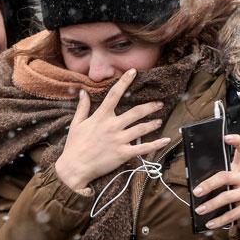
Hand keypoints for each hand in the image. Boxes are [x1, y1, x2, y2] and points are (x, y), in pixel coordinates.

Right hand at [55, 69, 170, 190]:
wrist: (74, 168)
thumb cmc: (74, 146)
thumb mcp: (76, 124)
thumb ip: (82, 107)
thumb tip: (83, 92)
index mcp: (100, 117)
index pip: (114, 94)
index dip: (124, 82)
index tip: (133, 72)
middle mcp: (112, 126)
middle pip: (135, 112)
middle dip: (149, 106)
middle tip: (159, 103)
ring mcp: (118, 140)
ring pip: (141, 128)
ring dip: (153, 123)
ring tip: (159, 120)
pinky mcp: (122, 154)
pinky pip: (143, 148)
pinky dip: (156, 144)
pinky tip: (165, 140)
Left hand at [192, 134, 239, 239]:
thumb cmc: (239, 200)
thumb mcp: (231, 189)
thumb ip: (219, 184)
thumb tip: (195, 188)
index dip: (236, 141)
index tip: (225, 137)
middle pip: (226, 176)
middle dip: (209, 184)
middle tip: (196, 192)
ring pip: (227, 196)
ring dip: (211, 205)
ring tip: (199, 210)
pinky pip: (233, 213)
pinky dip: (220, 219)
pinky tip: (210, 223)